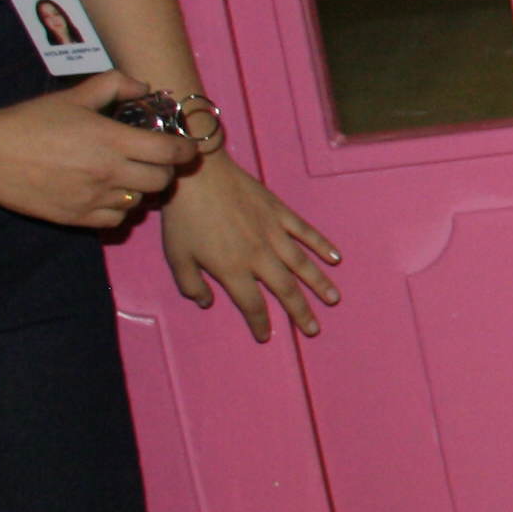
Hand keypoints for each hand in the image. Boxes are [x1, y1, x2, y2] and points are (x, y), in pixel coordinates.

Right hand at [0, 73, 195, 229]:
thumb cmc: (29, 121)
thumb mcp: (72, 96)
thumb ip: (113, 85)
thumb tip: (143, 87)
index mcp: (111, 141)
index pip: (170, 152)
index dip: (184, 150)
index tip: (184, 147)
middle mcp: (107, 173)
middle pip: (161, 181)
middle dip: (165, 170)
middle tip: (155, 161)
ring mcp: (92, 199)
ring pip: (139, 202)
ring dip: (140, 190)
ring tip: (127, 176)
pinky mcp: (75, 218)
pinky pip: (115, 219)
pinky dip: (118, 209)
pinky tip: (107, 194)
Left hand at [157, 154, 344, 340]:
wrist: (198, 175)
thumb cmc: (184, 218)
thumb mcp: (176, 256)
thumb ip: (190, 284)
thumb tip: (207, 303)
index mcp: (232, 269)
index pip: (251, 304)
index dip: (260, 323)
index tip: (267, 336)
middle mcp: (259, 256)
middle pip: (285, 290)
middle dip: (300, 312)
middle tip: (314, 329)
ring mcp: (274, 233)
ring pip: (302, 264)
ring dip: (319, 284)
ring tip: (334, 299)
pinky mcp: (281, 214)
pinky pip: (306, 233)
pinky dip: (322, 245)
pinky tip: (336, 258)